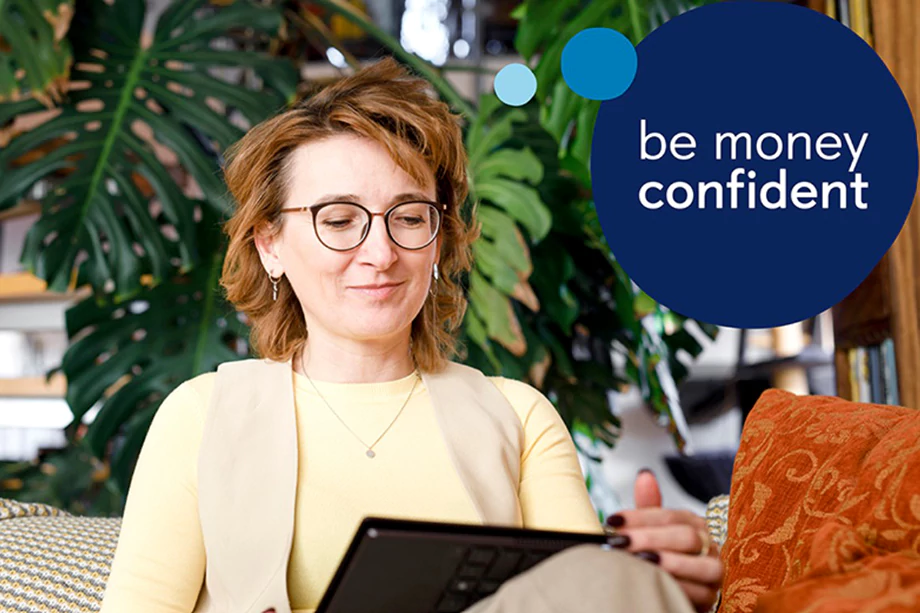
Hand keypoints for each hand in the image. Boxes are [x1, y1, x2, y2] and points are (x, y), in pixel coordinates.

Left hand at [605, 469, 723, 611]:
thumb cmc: (664, 554)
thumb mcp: (654, 529)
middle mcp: (709, 544)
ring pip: (701, 565)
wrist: (679, 588)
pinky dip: (679, 588)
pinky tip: (656, 584)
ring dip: (669, 563)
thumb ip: (649, 505)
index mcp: (693, 523)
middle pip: (687, 536)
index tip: (612, 520)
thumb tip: (644, 475)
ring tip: (640, 561)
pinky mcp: (713, 597)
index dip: (640, 517)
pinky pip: (701, 593)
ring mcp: (714, 571)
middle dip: (651, 538)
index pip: (670, 515)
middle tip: (621, 542)